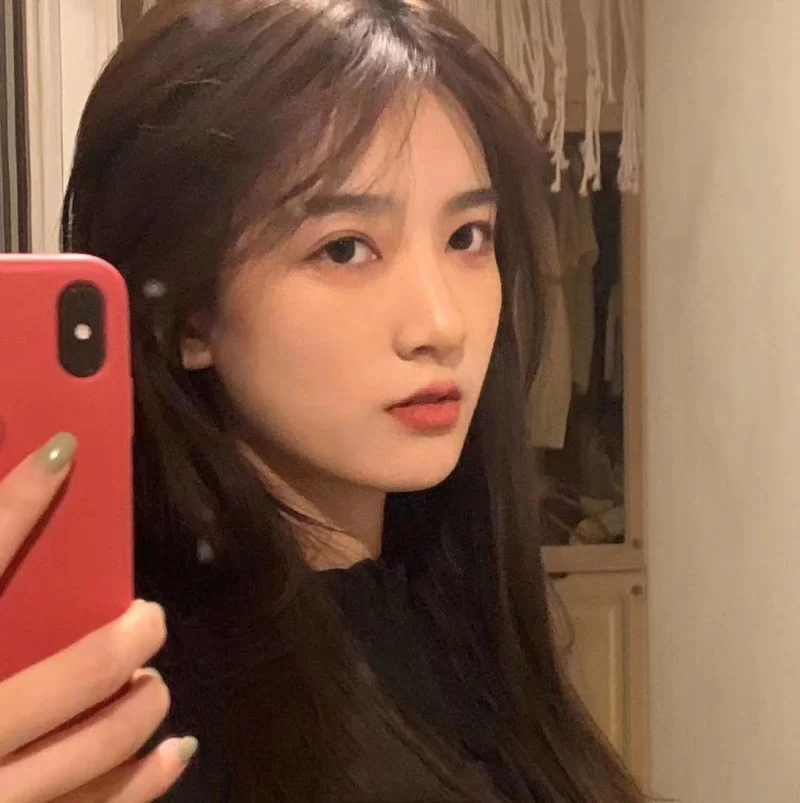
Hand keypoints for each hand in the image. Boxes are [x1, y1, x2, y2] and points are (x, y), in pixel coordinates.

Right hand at [0, 434, 195, 802]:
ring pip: (102, 742)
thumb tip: (4, 548)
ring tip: (150, 683)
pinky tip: (176, 750)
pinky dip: (148, 778)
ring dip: (144, 703)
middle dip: (130, 634)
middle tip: (147, 618)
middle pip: (80, 674)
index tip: (64, 449)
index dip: (17, 500)